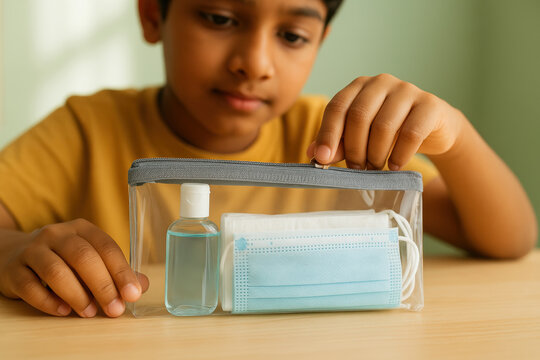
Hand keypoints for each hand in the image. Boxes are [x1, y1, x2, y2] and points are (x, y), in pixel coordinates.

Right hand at [0, 219, 148, 316]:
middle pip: (84, 258)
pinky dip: (49, 302)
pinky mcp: (13, 269)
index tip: (133, 294)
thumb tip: (142, 285)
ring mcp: (33, 250)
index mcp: (82, 229)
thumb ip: (115, 271)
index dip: (121, 271)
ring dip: (77, 295)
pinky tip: (63, 311)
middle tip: (114, 309)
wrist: (13, 254)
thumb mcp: (90, 259)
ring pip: (56, 271)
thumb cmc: (62, 259)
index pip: (106, 247)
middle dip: (103, 286)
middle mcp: (57, 234)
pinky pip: (30, 286)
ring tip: (89, 312)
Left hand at [307, 73, 465, 169]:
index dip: (328, 134)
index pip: (337, 107)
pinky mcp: (429, 105)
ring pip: (383, 126)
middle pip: (359, 116)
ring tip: (375, 168)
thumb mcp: (361, 137)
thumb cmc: (390, 133)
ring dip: (376, 154)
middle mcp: (381, 83)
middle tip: (356, 168)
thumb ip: (338, 143)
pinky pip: (410, 133)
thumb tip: (312, 154)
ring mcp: (407, 90)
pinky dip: (400, 155)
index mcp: (359, 87)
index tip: (322, 160)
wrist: (433, 130)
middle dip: (354, 148)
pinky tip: (395, 165)